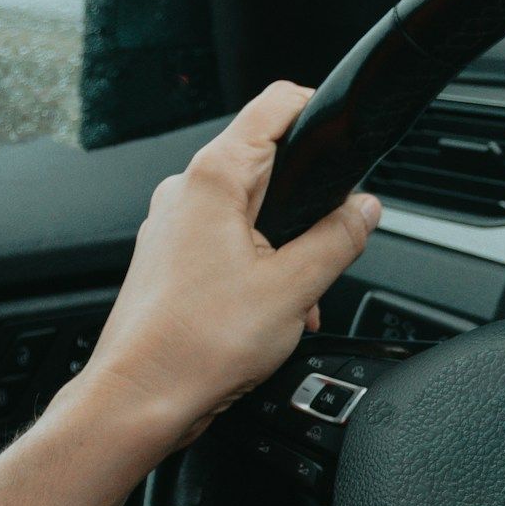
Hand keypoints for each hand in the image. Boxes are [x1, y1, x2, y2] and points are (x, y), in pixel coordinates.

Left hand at [72, 85, 380, 462]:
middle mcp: (185, 192)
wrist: (139, 398)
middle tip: (324, 254)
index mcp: (213, 179)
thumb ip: (338, 238)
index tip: (344, 136)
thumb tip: (365, 209)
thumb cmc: (195, 345)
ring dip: (283, 250)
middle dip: (306, 208)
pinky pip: (225, 245)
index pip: (273, 106)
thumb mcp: (293, 287)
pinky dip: (255, 270)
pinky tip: (267, 315)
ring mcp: (172, 226)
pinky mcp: (169, 259)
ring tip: (292, 303)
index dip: (317, 111)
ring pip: (247, 213)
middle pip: (266, 166)